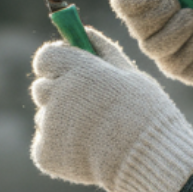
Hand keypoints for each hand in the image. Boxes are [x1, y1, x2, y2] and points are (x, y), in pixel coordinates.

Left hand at [30, 27, 192, 191]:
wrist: (150, 159)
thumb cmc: (146, 113)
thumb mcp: (131, 75)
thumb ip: (103, 51)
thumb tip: (85, 32)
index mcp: (79, 70)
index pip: (46, 57)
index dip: (57, 63)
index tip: (68, 70)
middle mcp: (58, 94)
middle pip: (42, 87)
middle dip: (59, 92)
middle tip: (87, 106)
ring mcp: (49, 126)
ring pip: (45, 117)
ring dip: (61, 121)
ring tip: (95, 133)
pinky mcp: (45, 153)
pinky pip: (45, 144)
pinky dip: (61, 147)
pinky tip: (87, 151)